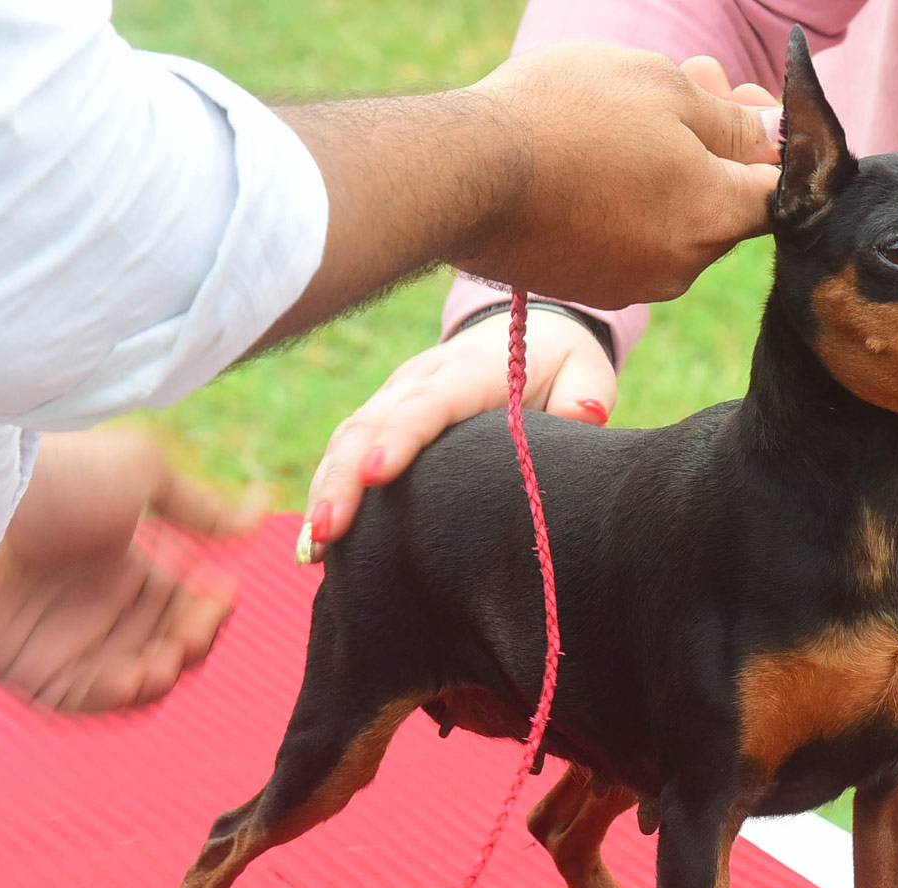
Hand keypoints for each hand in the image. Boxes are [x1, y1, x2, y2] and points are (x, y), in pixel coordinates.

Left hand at [0, 429, 267, 711]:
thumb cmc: (61, 477)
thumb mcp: (141, 471)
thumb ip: (201, 506)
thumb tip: (257, 516)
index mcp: (129, 558)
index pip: (186, 597)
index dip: (212, 603)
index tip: (226, 592)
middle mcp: (101, 600)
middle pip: (168, 640)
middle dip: (193, 641)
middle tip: (194, 631)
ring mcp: (68, 636)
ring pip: (135, 676)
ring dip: (162, 675)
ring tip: (166, 660)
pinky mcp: (32, 669)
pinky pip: (86, 699)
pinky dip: (117, 698)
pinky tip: (134, 678)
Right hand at [297, 309, 614, 562]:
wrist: (529, 331)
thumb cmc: (560, 362)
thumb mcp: (585, 370)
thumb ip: (584, 394)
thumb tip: (581, 415)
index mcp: (472, 370)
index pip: (429, 402)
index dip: (400, 436)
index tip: (375, 475)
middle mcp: (422, 378)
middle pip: (371, 422)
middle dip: (342, 476)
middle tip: (328, 531)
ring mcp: (395, 395)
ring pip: (348, 436)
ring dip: (326, 488)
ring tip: (312, 547)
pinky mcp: (384, 415)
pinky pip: (346, 448)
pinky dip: (328, 489)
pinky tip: (316, 541)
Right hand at [457, 44, 781, 307]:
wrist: (465, 173)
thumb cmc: (569, 115)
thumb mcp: (666, 89)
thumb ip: (734, 122)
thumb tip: (778, 138)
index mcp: (715, 218)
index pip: (776, 189)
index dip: (767, 139)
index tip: (738, 95)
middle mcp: (682, 267)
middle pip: (722, 205)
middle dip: (714, 145)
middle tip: (688, 80)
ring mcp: (631, 284)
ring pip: (673, 224)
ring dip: (668, 172)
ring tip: (628, 117)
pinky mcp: (587, 287)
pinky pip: (627, 242)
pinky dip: (624, 205)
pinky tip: (590, 161)